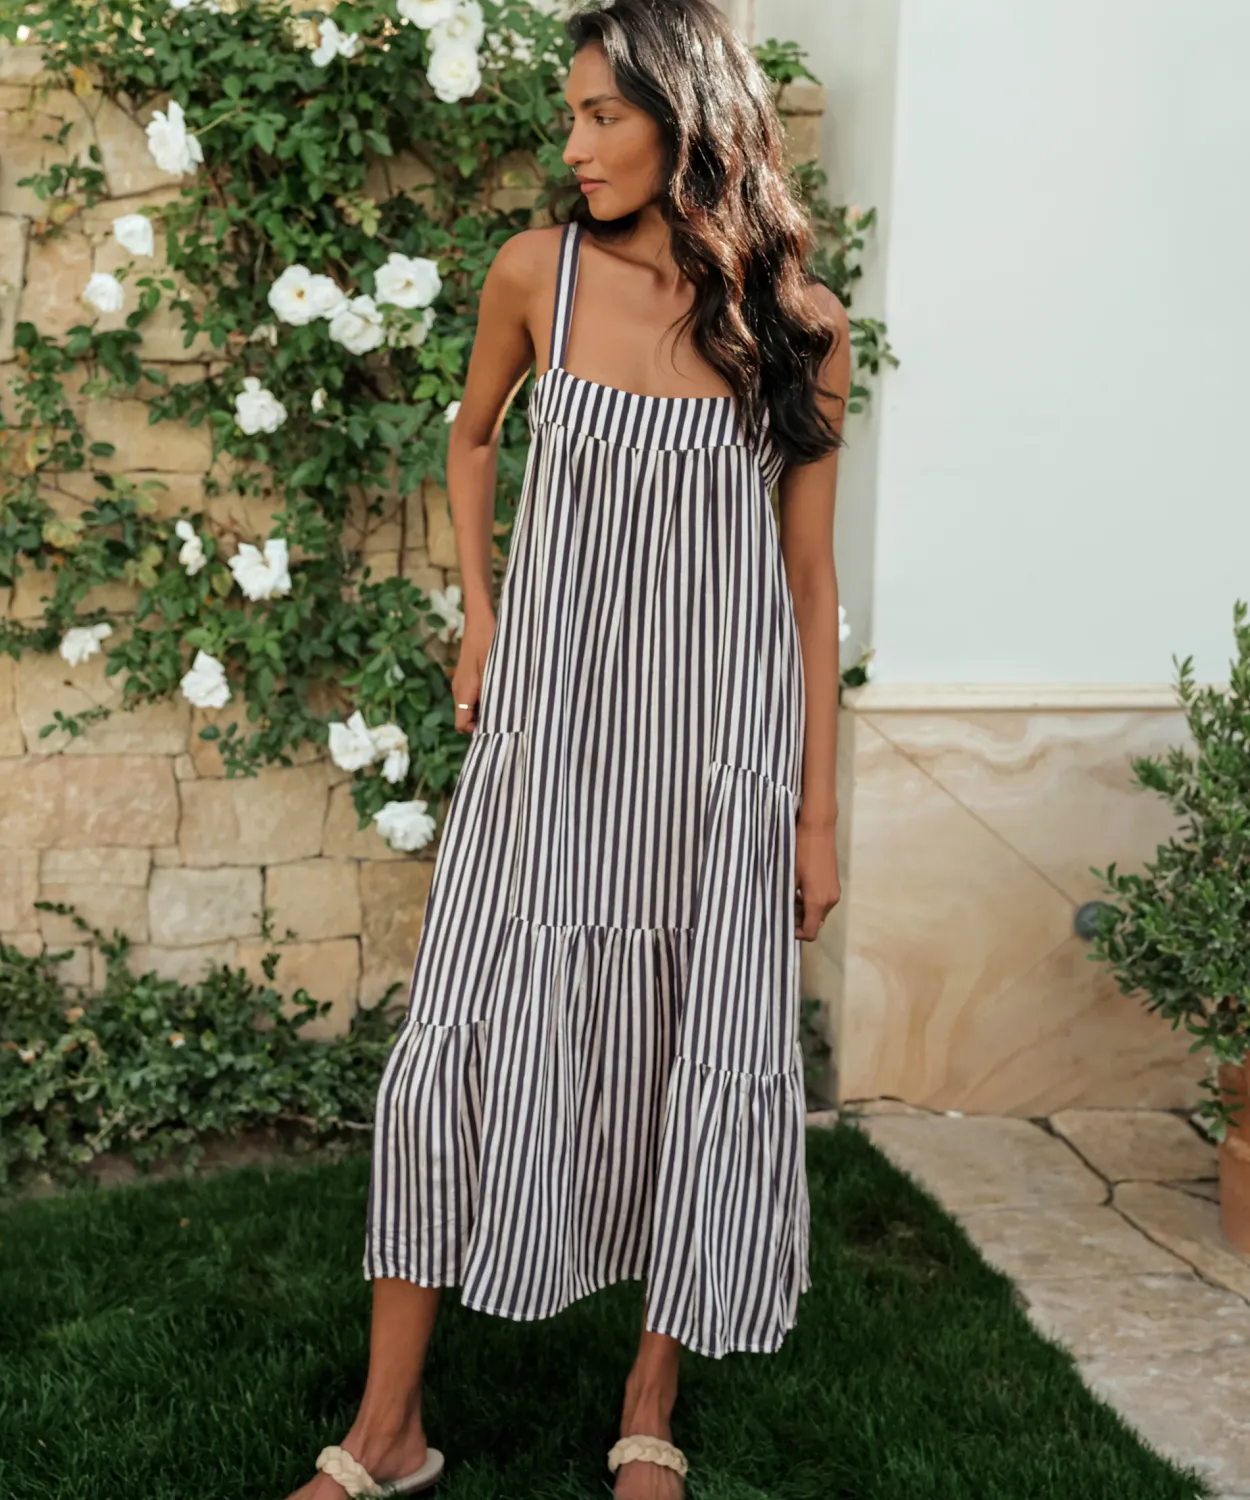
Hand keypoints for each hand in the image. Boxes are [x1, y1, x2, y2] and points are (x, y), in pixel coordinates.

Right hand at [451, 612, 495, 734]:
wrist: (479, 619)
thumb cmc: (489, 641)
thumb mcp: (494, 669)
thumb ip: (492, 694)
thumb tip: (496, 718)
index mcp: (464, 690)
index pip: (462, 724)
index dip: (477, 731)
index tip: (497, 728)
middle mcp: (459, 689)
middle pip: (466, 718)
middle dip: (483, 721)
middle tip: (506, 717)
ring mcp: (461, 682)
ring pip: (470, 707)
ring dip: (485, 709)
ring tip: (506, 704)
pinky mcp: (467, 676)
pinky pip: (473, 695)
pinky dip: (484, 698)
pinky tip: (501, 691)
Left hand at [795, 816, 839, 941]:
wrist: (818, 830)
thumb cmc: (800, 852)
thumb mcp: (790, 877)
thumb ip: (788, 899)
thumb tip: (783, 913)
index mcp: (818, 901)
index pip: (811, 932)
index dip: (797, 933)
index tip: (785, 924)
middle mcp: (830, 901)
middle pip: (815, 923)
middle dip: (799, 920)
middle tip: (783, 908)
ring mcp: (834, 893)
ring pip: (819, 912)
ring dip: (805, 910)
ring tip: (789, 896)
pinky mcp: (835, 885)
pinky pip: (823, 901)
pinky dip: (811, 901)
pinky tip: (799, 888)